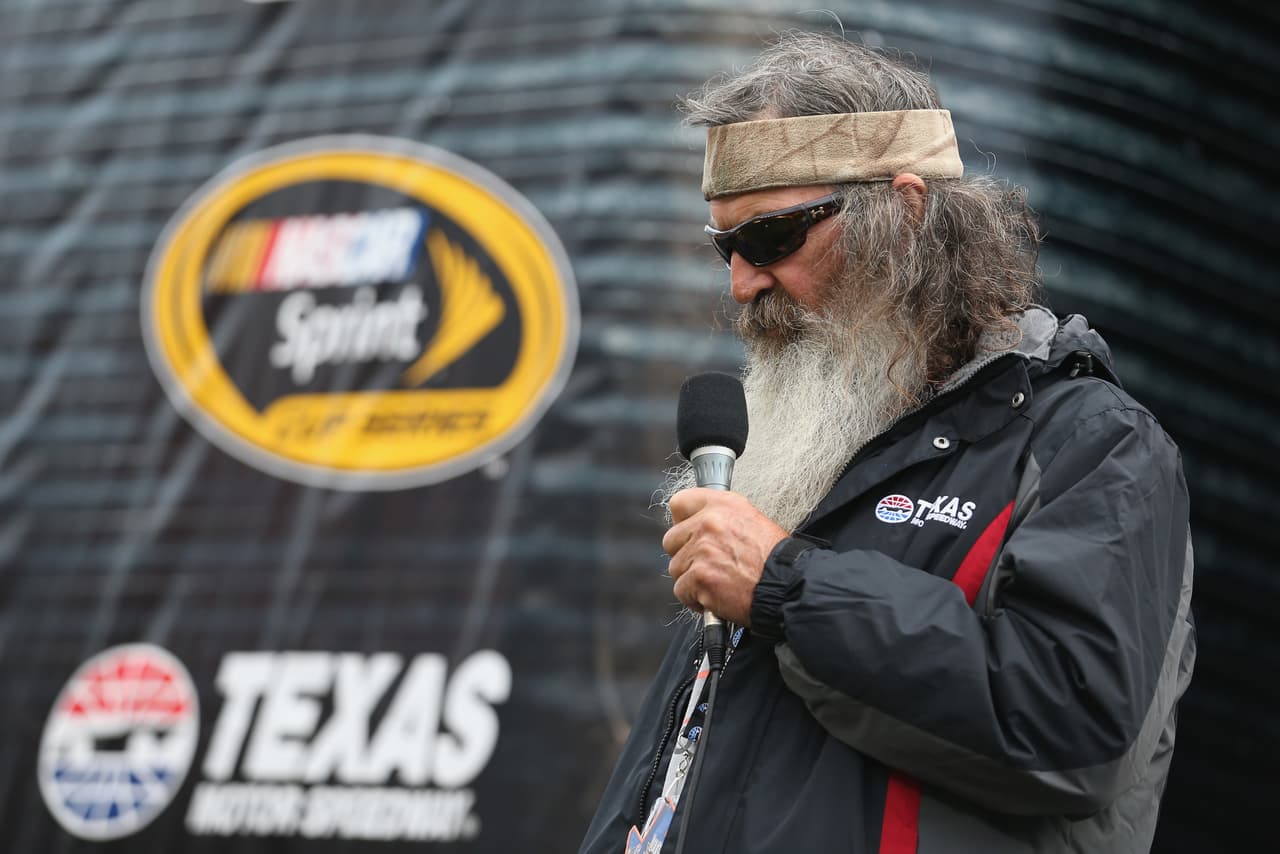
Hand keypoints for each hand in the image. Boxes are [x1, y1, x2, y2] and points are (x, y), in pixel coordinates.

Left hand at [661, 488, 788, 624]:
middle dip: (686, 555)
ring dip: (692, 579)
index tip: (689, 533)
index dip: (682, 522)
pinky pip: (681, 590)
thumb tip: (697, 525)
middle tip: (708, 565)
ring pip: (675, 568)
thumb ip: (722, 519)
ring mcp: (702, 550)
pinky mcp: (699, 577)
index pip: (680, 502)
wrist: (789, 586)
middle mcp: (709, 523)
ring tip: (718, 582)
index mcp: (723, 505)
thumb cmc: (775, 559)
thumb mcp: (752, 520)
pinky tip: (717, 596)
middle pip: (671, 539)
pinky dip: (696, 599)